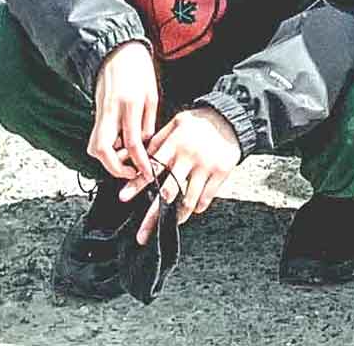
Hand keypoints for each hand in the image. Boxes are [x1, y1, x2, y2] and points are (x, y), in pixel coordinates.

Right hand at [88, 41, 158, 180]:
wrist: (117, 51)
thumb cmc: (139, 70)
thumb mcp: (152, 95)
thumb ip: (148, 122)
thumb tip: (144, 145)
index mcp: (130, 104)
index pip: (132, 142)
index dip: (140, 162)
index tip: (147, 173)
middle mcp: (111, 111)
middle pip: (103, 150)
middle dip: (114, 168)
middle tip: (130, 173)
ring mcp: (101, 112)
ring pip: (95, 146)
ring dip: (109, 159)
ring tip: (126, 160)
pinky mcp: (96, 112)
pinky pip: (97, 137)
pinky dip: (107, 147)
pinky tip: (120, 146)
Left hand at [122, 107, 242, 243]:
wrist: (230, 118)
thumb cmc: (198, 123)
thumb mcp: (175, 124)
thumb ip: (156, 142)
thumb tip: (135, 158)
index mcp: (174, 144)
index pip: (152, 168)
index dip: (137, 184)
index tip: (123, 197)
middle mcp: (189, 157)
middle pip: (168, 191)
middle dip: (153, 215)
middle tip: (142, 234)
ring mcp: (206, 166)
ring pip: (188, 200)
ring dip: (177, 216)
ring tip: (170, 225)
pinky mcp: (221, 173)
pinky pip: (206, 198)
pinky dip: (196, 207)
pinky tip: (191, 209)